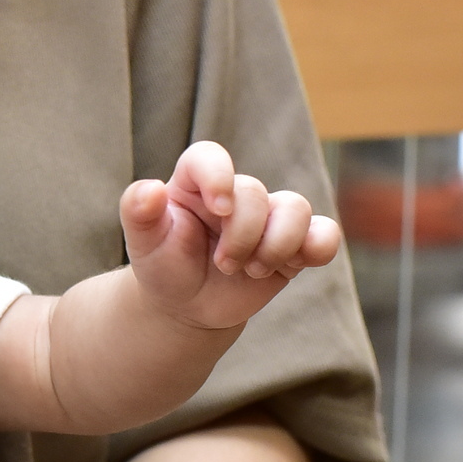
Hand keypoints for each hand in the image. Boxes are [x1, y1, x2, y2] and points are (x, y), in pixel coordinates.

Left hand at [120, 142, 340, 331]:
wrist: (188, 305)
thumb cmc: (164, 266)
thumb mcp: (143, 243)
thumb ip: (138, 213)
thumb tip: (151, 189)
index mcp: (195, 182)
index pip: (210, 156)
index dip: (218, 176)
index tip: (218, 209)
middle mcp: (236, 193)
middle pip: (255, 193)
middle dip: (241, 236)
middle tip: (223, 264)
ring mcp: (268, 218)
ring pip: (296, 208)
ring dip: (276, 245)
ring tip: (252, 270)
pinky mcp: (294, 244)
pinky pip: (324, 233)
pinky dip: (319, 246)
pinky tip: (296, 264)